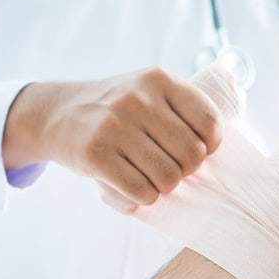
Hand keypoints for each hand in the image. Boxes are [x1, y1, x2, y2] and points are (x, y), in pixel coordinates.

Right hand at [2, 67, 223, 211]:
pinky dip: (143, 198)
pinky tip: (133, 186)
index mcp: (159, 80)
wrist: (58, 114)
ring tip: (149, 177)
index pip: (210, 123)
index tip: (197, 150)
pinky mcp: (96, 154)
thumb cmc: (118, 111)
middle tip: (169, 168)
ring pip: (169, 179)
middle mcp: (138, 98)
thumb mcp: (150, 92)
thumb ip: (185, 111)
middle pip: (192, 156)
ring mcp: (115, 125)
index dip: (211, 146)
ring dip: (164, 187)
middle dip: (185, 171)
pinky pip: (142, 192)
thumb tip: (220, 150)